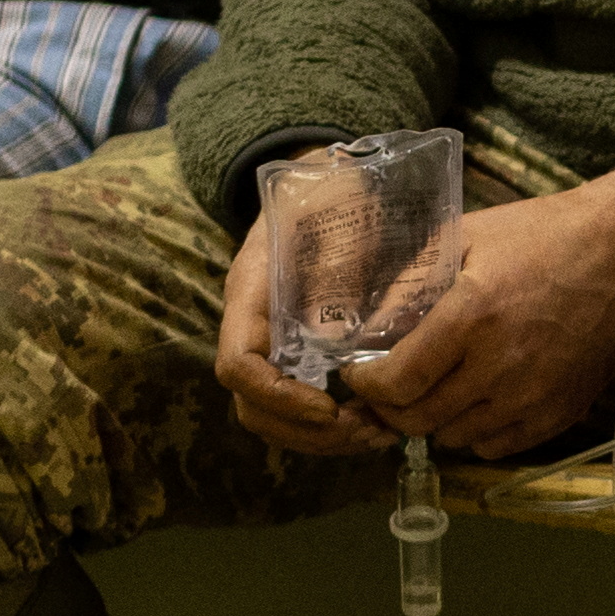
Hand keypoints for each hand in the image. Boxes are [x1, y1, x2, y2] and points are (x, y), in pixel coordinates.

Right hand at [217, 211, 396, 457]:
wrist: (328, 177)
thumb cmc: (333, 192)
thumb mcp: (337, 218)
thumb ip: (336, 267)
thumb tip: (333, 336)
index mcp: (251, 293)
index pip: (237, 365)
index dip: (278, 396)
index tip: (329, 408)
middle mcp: (250, 325)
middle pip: (251, 406)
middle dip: (305, 431)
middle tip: (366, 431)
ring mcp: (270, 341)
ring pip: (272, 415)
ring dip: (321, 438)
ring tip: (377, 433)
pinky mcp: (294, 351)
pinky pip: (296, 404)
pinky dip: (330, 426)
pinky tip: (374, 420)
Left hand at [321, 189, 614, 463]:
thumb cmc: (544, 235)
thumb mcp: (468, 236)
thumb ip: (412, 278)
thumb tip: (367, 321)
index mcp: (471, 317)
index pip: (397, 382)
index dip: (365, 384)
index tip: (357, 372)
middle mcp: (500, 368)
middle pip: (418, 420)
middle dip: (389, 407)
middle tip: (385, 387)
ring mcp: (533, 398)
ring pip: (455, 438)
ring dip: (433, 420)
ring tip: (432, 392)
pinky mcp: (560, 414)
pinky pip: (498, 447)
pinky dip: (475, 433)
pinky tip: (475, 403)